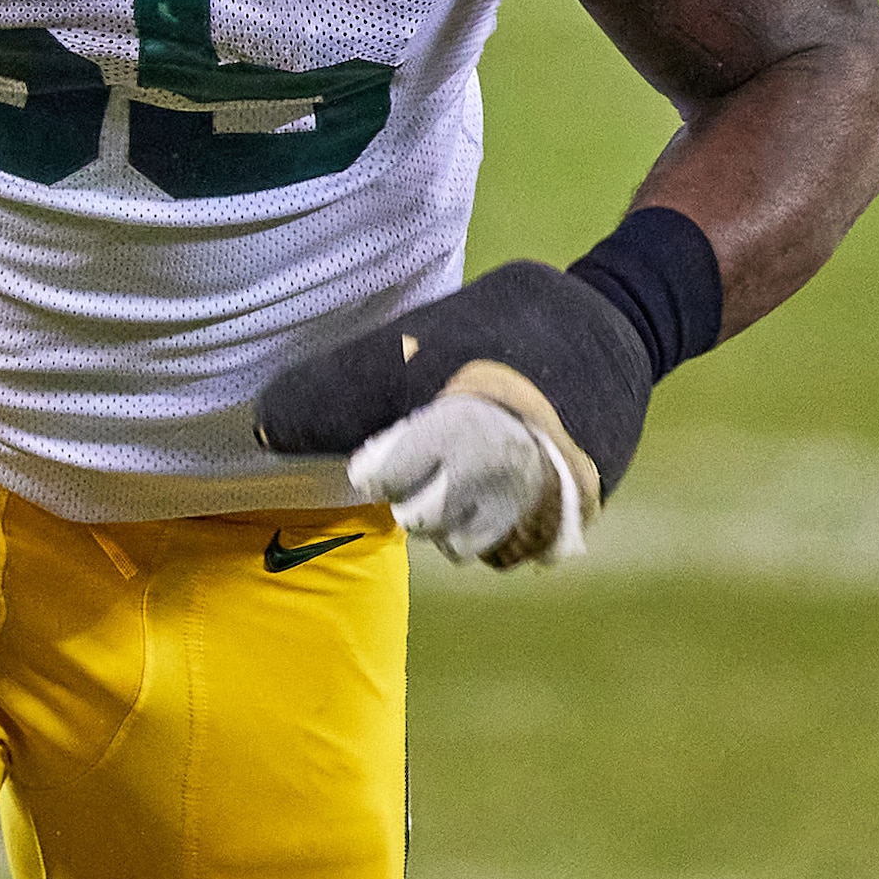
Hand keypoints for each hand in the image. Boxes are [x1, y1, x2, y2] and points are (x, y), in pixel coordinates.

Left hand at [249, 258, 655, 573]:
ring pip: (462, 546)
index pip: (381, 478)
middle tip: (436, 451)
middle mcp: (501, 471)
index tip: (387, 445)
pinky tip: (501, 492)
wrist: (614, 328)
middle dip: (414, 493)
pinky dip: (497, 531)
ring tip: (470, 470)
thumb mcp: (426, 332)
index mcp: (456, 418)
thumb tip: (263, 426)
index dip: (379, 462)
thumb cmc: (503, 325)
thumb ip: (352, 382)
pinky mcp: (573, 518)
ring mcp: (542, 500)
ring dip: (454, 518)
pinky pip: (511, 553)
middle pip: (420, 520)